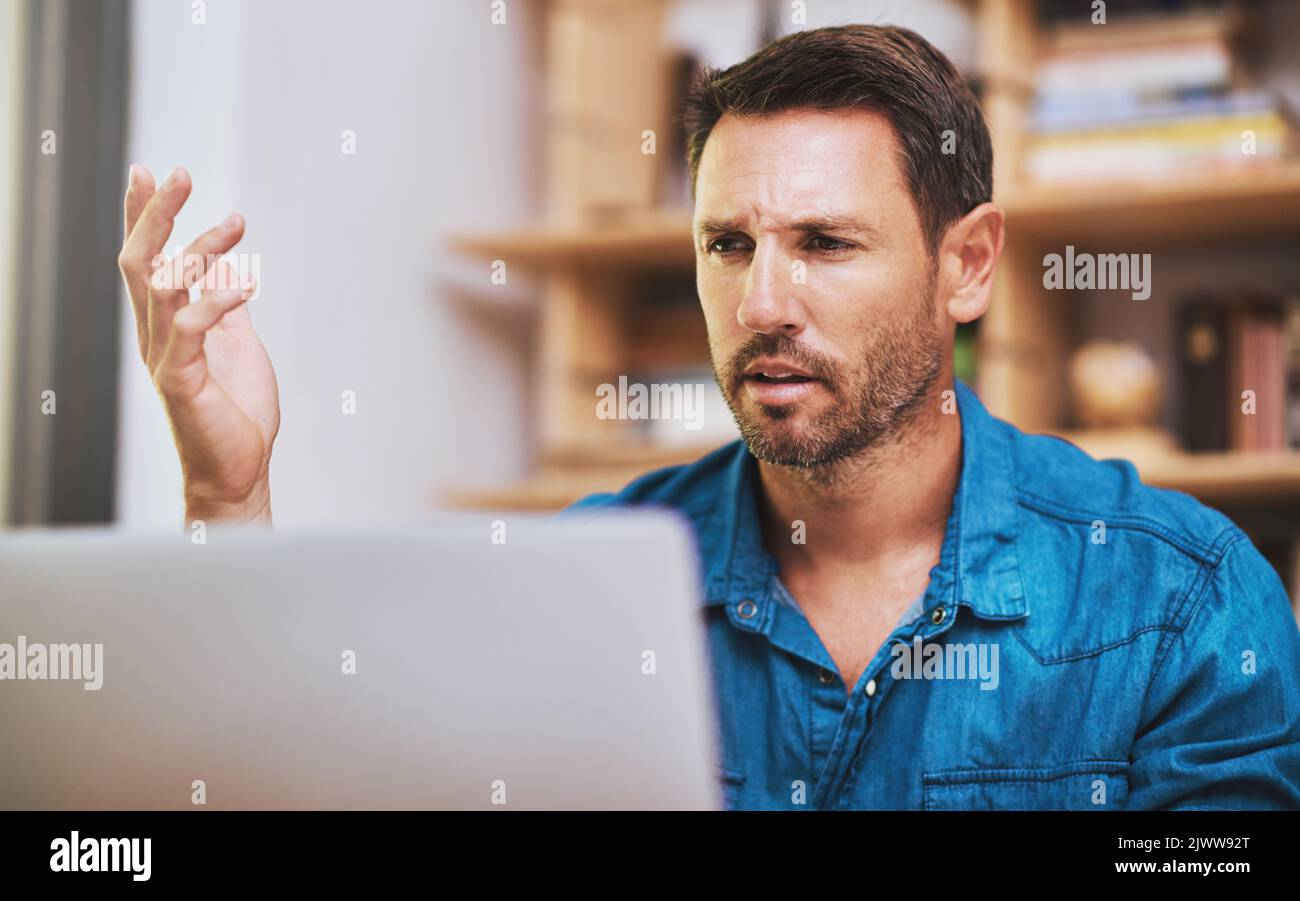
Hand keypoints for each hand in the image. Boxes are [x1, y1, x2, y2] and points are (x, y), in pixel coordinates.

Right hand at [117, 165, 279, 524]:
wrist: (237, 472)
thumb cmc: (237, 413)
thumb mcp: (236, 345)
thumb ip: (225, 308)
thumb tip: (229, 269)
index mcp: (165, 325)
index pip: (146, 260)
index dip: (144, 216)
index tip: (150, 173)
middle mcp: (155, 336)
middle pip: (141, 261)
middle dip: (157, 214)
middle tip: (181, 173)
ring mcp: (165, 357)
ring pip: (164, 286)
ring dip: (199, 248)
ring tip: (236, 222)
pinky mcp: (182, 380)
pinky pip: (192, 328)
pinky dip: (217, 300)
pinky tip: (247, 284)